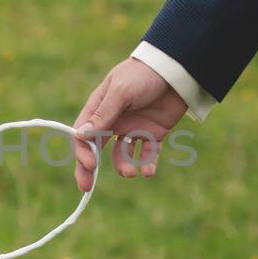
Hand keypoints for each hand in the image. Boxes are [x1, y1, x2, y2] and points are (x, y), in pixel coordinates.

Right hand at [71, 58, 187, 190]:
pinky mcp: (153, 134)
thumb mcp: (121, 92)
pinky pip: (146, 155)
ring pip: (121, 155)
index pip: (83, 134)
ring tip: (132, 172)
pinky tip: (148, 170)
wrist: (177, 70)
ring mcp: (133, 128)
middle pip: (95, 148)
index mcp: (100, 108)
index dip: (82, 151)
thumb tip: (81, 136)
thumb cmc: (144, 74)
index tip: (89, 164)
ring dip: (123, 167)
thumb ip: (103, 115)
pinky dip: (146, 164)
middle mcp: (113, 121)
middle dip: (89, 169)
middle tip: (85, 187)